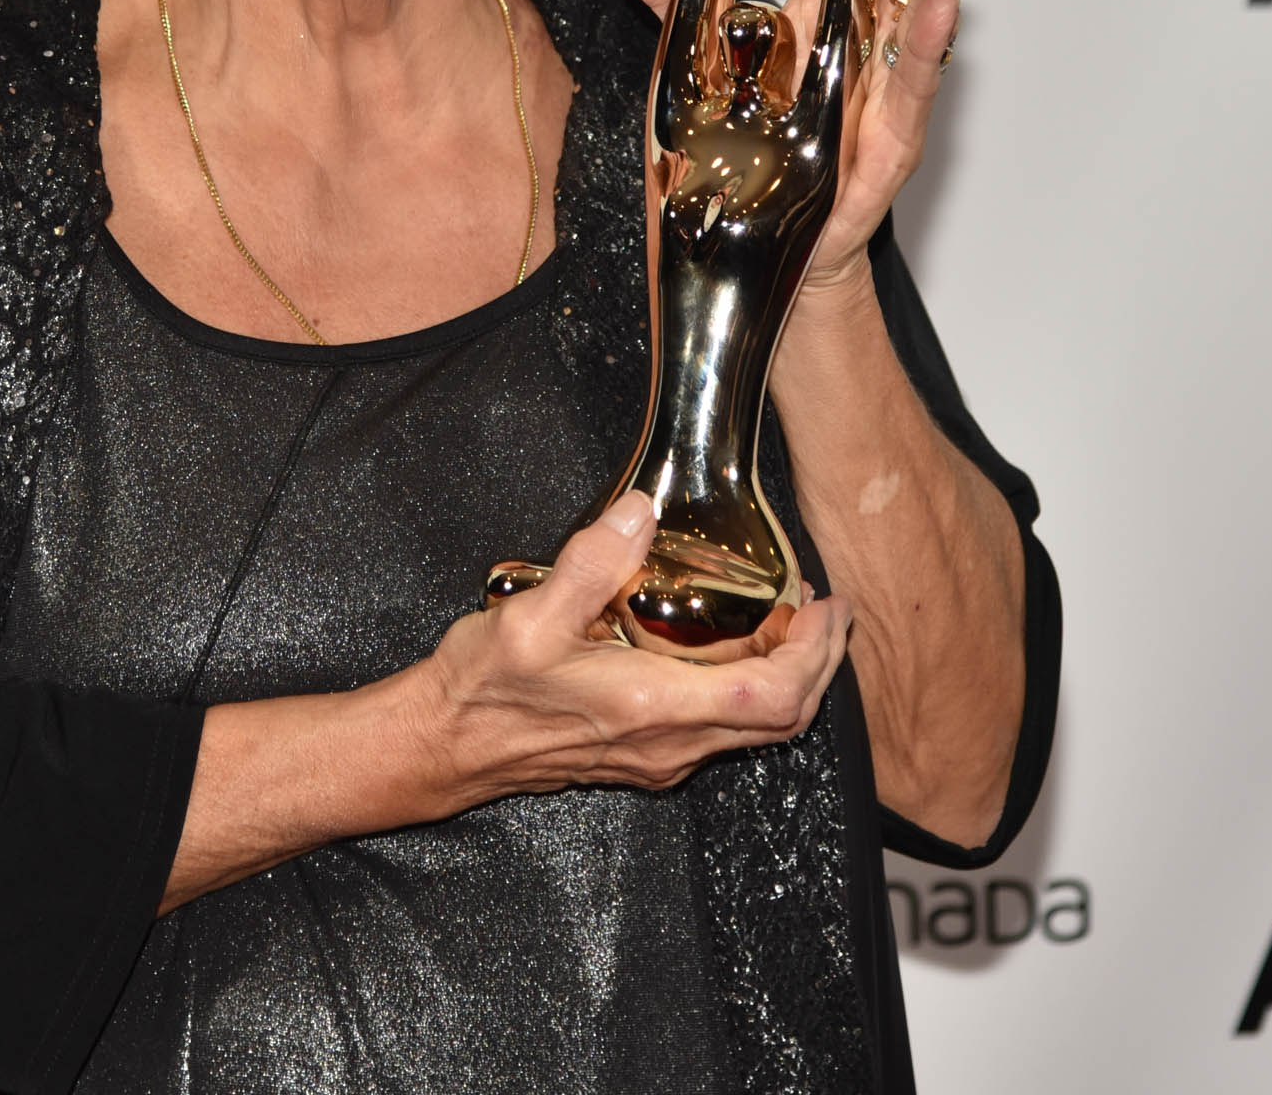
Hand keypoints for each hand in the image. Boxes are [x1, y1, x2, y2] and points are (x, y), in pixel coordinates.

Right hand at [403, 493, 848, 804]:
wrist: (443, 747)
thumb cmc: (482, 692)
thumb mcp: (528, 618)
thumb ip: (589, 564)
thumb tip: (639, 515)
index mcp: (653, 708)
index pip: (774, 697)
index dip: (816, 654)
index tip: (828, 607)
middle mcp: (667, 743)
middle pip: (782, 720)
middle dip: (818, 665)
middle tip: (826, 612)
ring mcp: (658, 757)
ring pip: (754, 729)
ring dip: (786, 679)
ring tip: (787, 623)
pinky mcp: (643, 757)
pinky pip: (722, 731)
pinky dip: (748, 691)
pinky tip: (729, 650)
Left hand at [613, 0, 971, 293]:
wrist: (748, 241)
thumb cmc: (736, 148)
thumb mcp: (696, 52)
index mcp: (826, 17)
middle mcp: (861, 50)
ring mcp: (877, 97)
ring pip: (915, 26)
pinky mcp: (883, 148)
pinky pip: (905, 95)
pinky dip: (922, 53)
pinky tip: (938, 15)